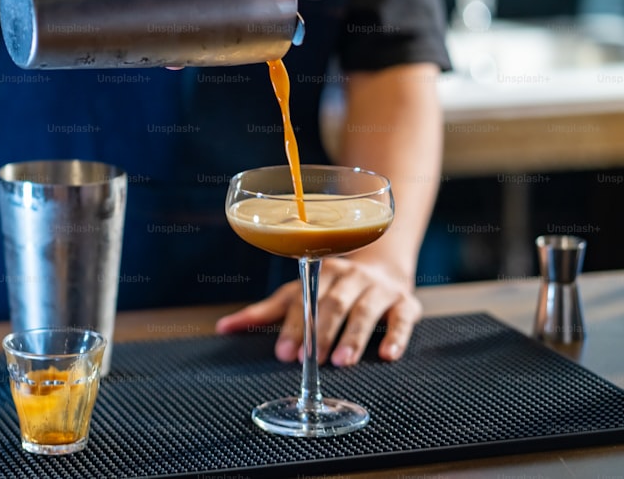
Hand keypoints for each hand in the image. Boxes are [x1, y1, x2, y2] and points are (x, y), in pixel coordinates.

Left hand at [215, 255, 421, 365]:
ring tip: (342, 361)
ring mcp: (378, 288)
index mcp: (319, 274)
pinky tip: (387, 354)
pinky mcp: (405, 302)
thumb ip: (264, 313)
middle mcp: (348, 277)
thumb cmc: (331, 287)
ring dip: (353, 336)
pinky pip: (402, 318)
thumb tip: (222, 327)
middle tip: (309, 360)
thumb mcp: (297, 294)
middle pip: (333, 304)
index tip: (284, 352)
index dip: (293, 327)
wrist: (384, 266)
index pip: (303, 300)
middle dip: (320, 333)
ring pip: (365, 310)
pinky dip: (396, 336)